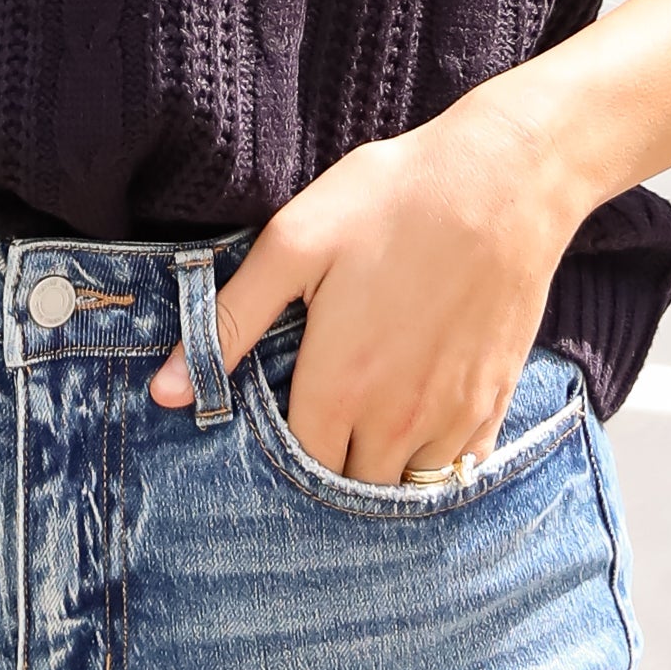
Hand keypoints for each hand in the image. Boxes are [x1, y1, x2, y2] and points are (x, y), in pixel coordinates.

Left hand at [150, 94, 584, 484]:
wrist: (504, 181)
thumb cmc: (391, 202)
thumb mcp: (292, 246)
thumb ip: (226, 324)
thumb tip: (166, 392)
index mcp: (338, 389)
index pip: (299, 467)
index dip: (282, 450)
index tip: (279, 415)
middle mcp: (397, 421)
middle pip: (352, 488)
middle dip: (331, 465)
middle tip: (322, 415)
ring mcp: (452, 417)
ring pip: (407, 485)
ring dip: (383, 467)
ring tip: (368, 418)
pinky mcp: (495, 401)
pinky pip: (460, 466)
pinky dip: (436, 457)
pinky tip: (420, 414)